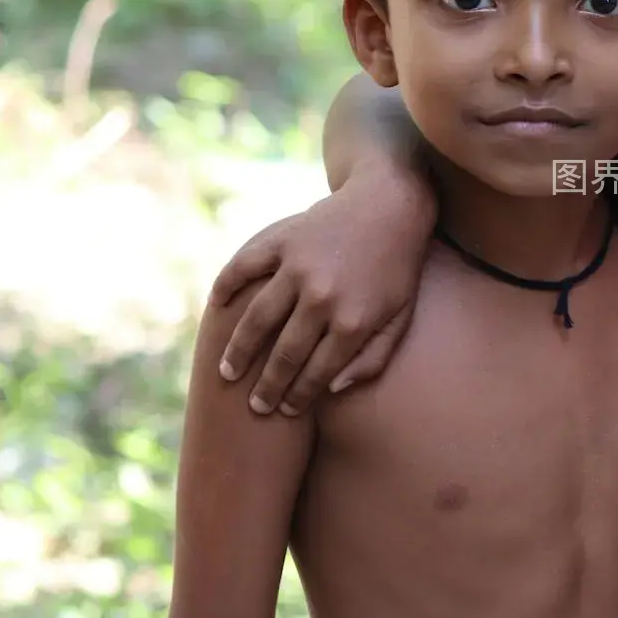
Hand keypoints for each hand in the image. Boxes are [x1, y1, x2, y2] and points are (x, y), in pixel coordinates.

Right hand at [207, 166, 434, 414]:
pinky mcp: (283, 240)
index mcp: (354, 321)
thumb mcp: (400, 318)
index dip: (298, 397)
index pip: (317, 373)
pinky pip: (244, 267)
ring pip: (257, 319)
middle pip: (284, 354)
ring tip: (228, 372)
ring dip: (239, 350)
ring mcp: (299, 267)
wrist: (390, 205)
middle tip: (254, 406)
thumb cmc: (397, 269)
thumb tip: (332, 389)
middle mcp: (323, 297)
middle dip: (267, 386)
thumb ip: (372, 359)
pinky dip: (226, 287)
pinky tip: (217, 308)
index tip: (285, 412)